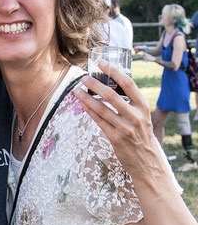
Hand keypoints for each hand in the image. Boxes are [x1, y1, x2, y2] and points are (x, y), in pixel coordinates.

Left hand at [76, 61, 161, 177]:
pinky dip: (89, 111)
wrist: (147, 160)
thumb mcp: (142, 116)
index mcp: (143, 106)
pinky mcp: (115, 137)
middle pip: (111, 95)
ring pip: (101, 108)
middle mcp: (135, 116)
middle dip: (95, 84)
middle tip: (84, 77)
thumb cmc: (142, 135)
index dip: (114, 71)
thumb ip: (130, 103)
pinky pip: (98, 121)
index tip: (102, 63)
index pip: (128, 84)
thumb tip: (112, 85)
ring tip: (77, 90)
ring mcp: (124, 127)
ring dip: (87, 97)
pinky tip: (82, 104)